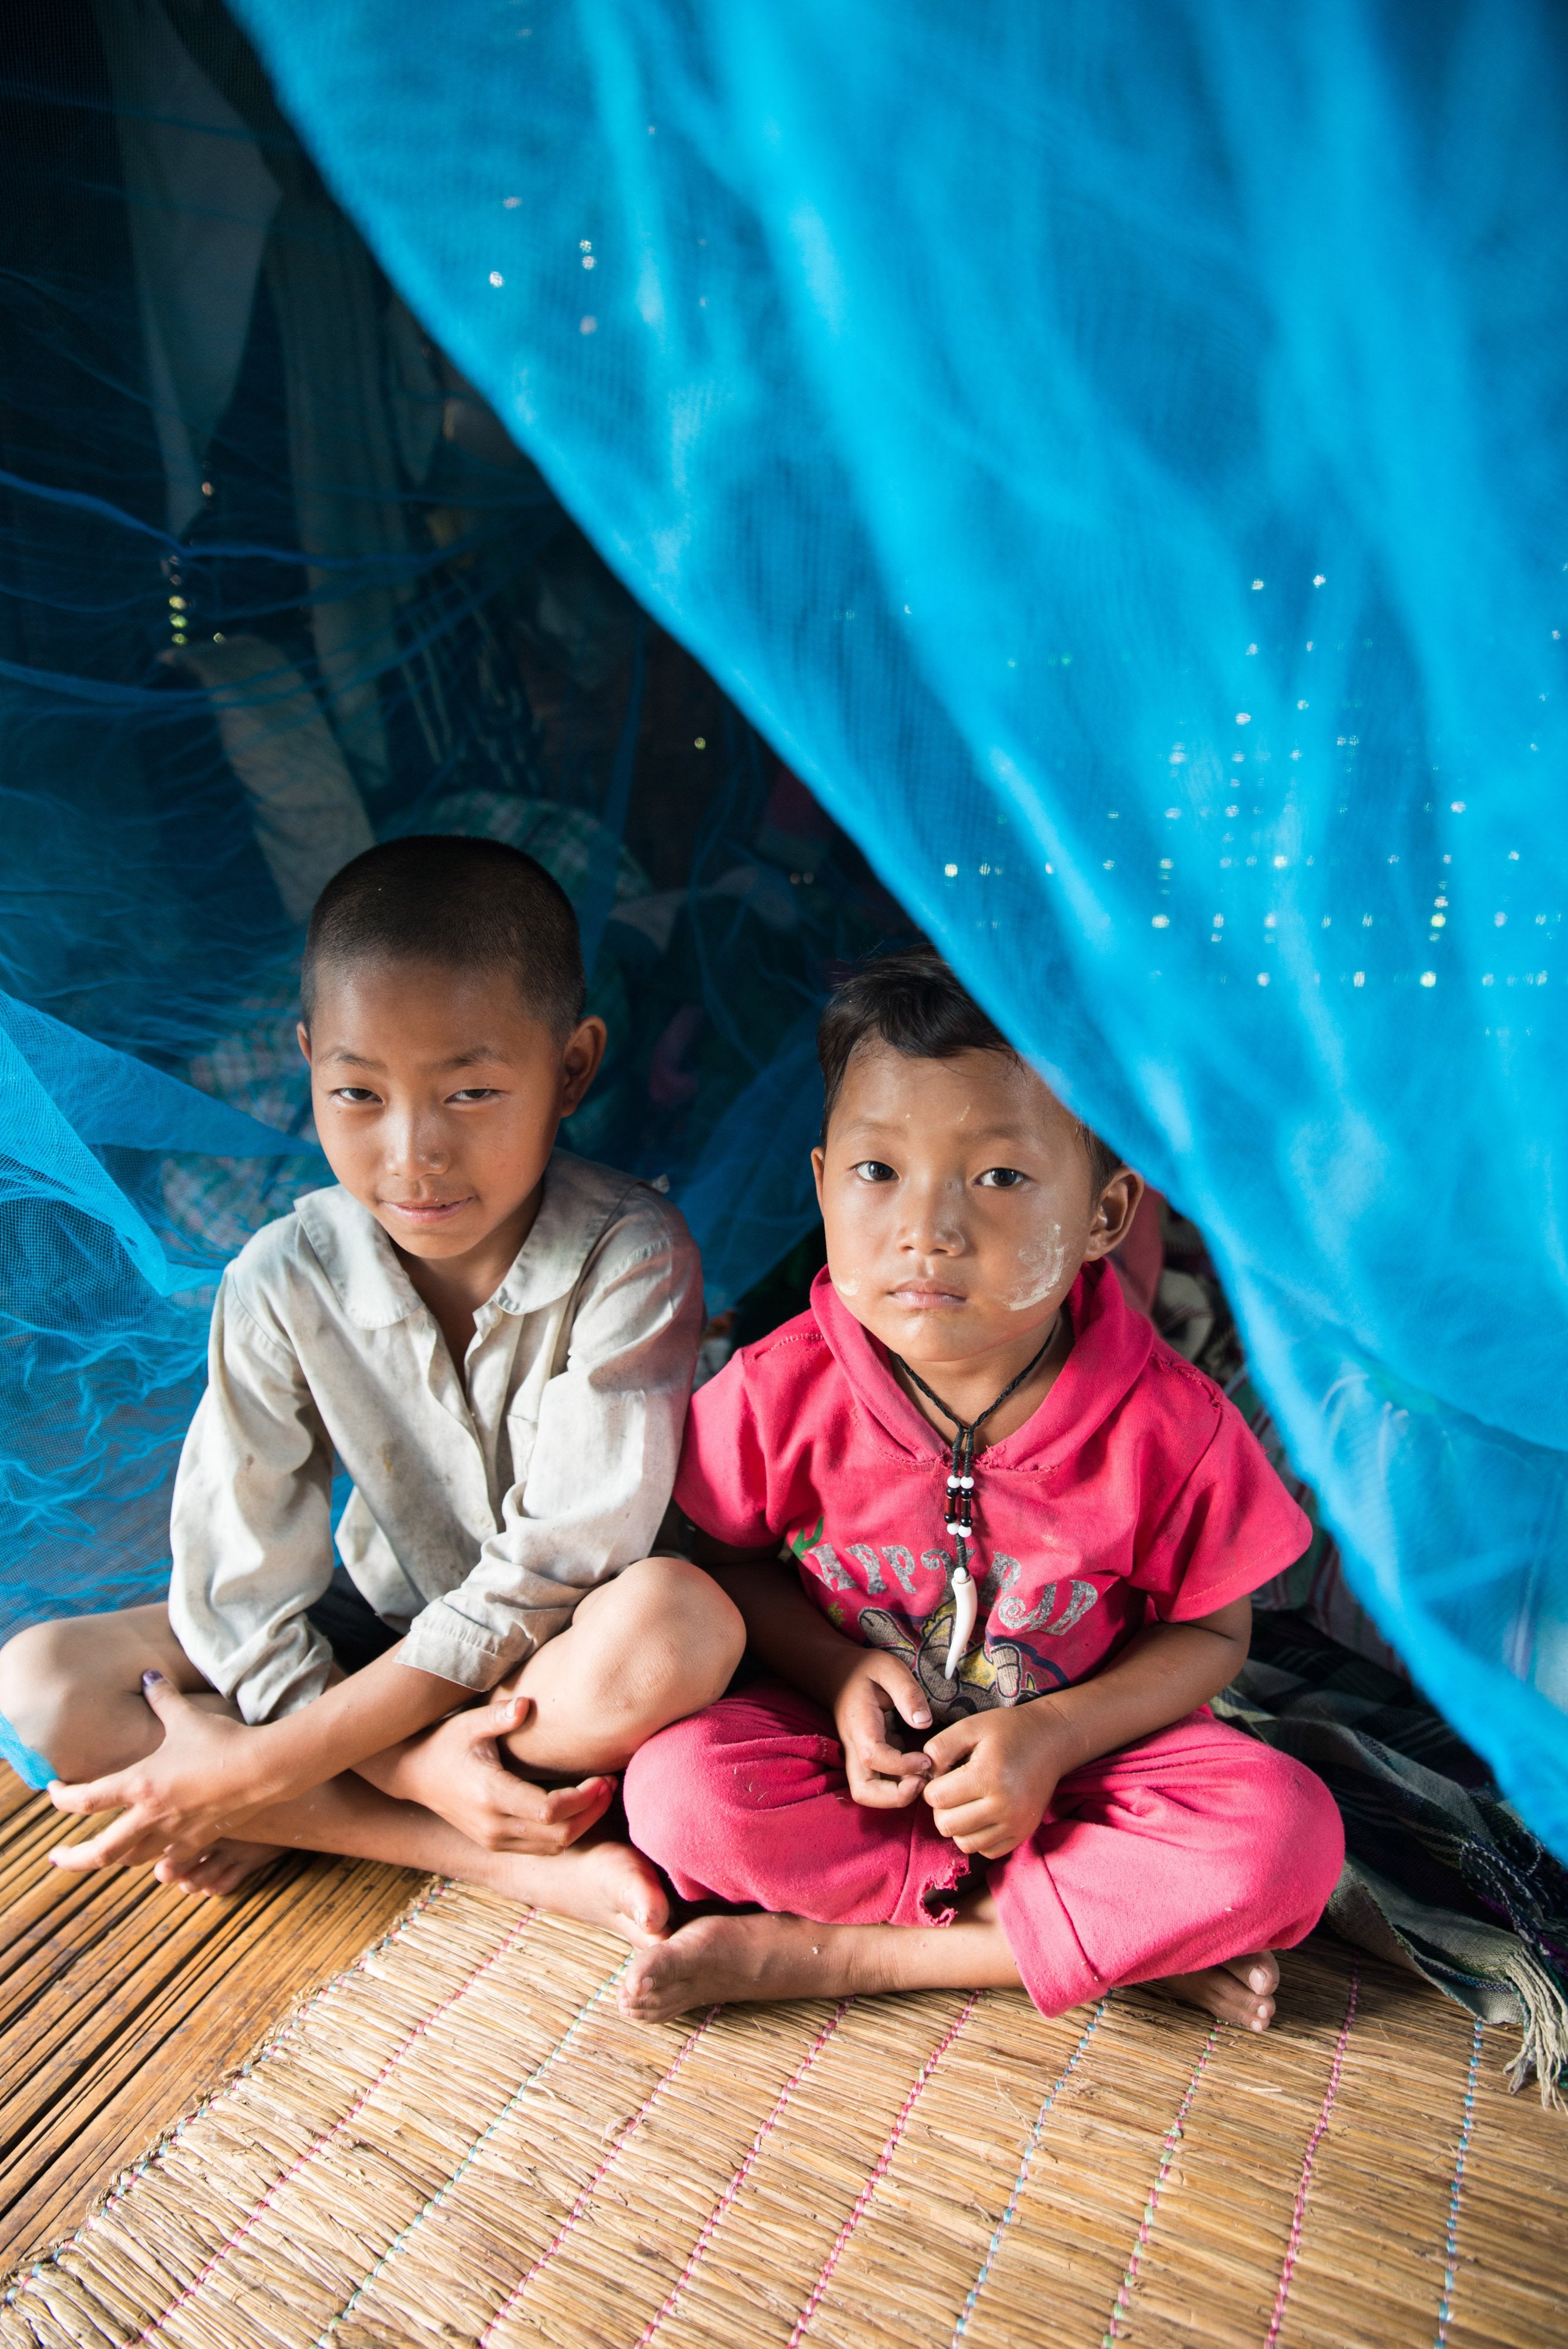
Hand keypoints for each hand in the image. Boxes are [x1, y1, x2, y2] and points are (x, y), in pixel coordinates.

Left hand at [49, 1672, 276, 1871]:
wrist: (262, 1769)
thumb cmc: (221, 1741)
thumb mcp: (187, 1717)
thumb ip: (162, 1698)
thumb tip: (148, 1677)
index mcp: (139, 1785)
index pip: (85, 1800)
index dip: (62, 1798)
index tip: (54, 1792)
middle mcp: (150, 1816)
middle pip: (99, 1852)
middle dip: (72, 1858)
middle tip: (57, 1857)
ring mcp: (174, 1834)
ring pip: (131, 1860)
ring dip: (114, 1858)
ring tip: (106, 1852)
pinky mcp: (198, 1841)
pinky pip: (168, 1861)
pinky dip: (156, 1862)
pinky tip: (156, 1858)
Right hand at [386, 1693, 614, 1853]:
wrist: (415, 1774)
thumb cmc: (447, 1743)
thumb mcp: (469, 1723)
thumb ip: (499, 1716)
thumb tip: (526, 1704)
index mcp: (490, 1794)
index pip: (548, 1810)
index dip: (583, 1799)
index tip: (603, 1777)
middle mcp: (493, 1825)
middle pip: (558, 1836)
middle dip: (591, 1813)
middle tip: (610, 1785)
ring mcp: (493, 1839)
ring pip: (553, 1848)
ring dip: (582, 1825)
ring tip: (601, 1795)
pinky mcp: (495, 1843)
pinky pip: (541, 1849)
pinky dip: (565, 1834)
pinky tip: (579, 1809)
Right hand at [832, 1651, 936, 1807]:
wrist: (839, 1674)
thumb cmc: (865, 1671)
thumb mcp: (888, 1669)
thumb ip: (907, 1692)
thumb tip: (924, 1722)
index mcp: (859, 1725)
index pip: (873, 1757)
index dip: (902, 1765)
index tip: (927, 1758)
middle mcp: (855, 1747)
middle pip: (864, 1791)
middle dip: (894, 1797)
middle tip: (923, 1782)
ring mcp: (860, 1756)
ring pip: (869, 1793)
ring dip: (897, 1796)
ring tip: (924, 1777)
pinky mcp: (869, 1759)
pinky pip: (880, 1784)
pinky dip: (900, 1786)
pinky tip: (920, 1768)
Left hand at [922, 1702, 1075, 1858]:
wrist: (1050, 1740)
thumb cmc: (1007, 1731)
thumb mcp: (970, 1727)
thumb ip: (939, 1748)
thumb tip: (924, 1775)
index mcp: (988, 1777)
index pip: (936, 1798)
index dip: (932, 1785)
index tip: (945, 1773)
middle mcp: (1004, 1807)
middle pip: (947, 1825)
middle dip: (942, 1807)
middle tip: (953, 1788)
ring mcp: (1016, 1824)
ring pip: (965, 1843)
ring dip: (958, 1825)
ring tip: (967, 1802)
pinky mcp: (1023, 1834)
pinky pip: (986, 1851)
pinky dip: (977, 1837)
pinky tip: (981, 1814)